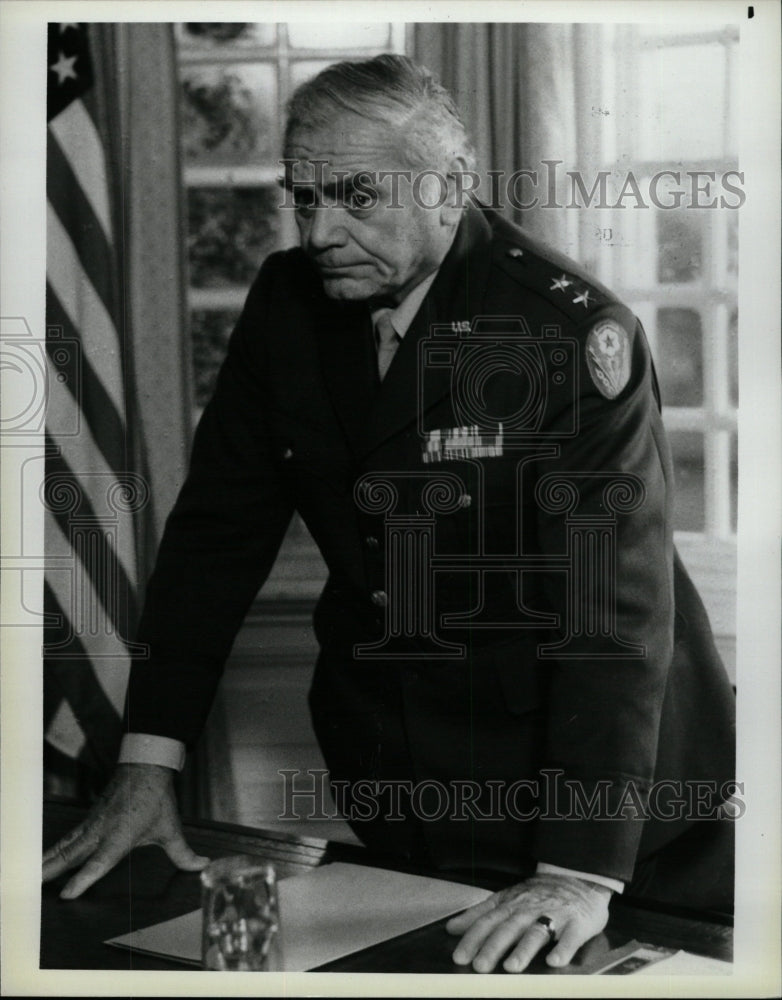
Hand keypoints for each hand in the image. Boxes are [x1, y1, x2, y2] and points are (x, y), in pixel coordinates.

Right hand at [42, 763, 209, 898]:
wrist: (145, 766)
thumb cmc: (156, 798)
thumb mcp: (171, 828)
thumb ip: (183, 853)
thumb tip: (202, 866)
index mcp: (120, 836)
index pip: (99, 861)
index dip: (83, 878)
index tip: (67, 894)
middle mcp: (102, 831)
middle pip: (73, 855)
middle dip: (54, 871)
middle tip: (35, 887)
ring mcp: (93, 823)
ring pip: (67, 845)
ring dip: (49, 860)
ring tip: (32, 875)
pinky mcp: (89, 818)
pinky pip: (69, 837)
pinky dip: (55, 848)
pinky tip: (45, 858)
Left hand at [445, 873, 610, 972]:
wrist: (578, 879)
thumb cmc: (538, 894)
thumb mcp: (507, 899)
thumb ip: (480, 914)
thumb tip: (452, 928)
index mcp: (511, 904)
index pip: (488, 920)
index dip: (473, 938)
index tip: (460, 956)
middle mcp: (529, 909)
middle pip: (509, 928)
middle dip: (493, 947)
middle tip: (480, 966)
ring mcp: (554, 915)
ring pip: (536, 932)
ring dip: (523, 949)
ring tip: (511, 967)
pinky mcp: (577, 924)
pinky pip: (571, 937)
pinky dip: (563, 949)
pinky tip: (555, 962)